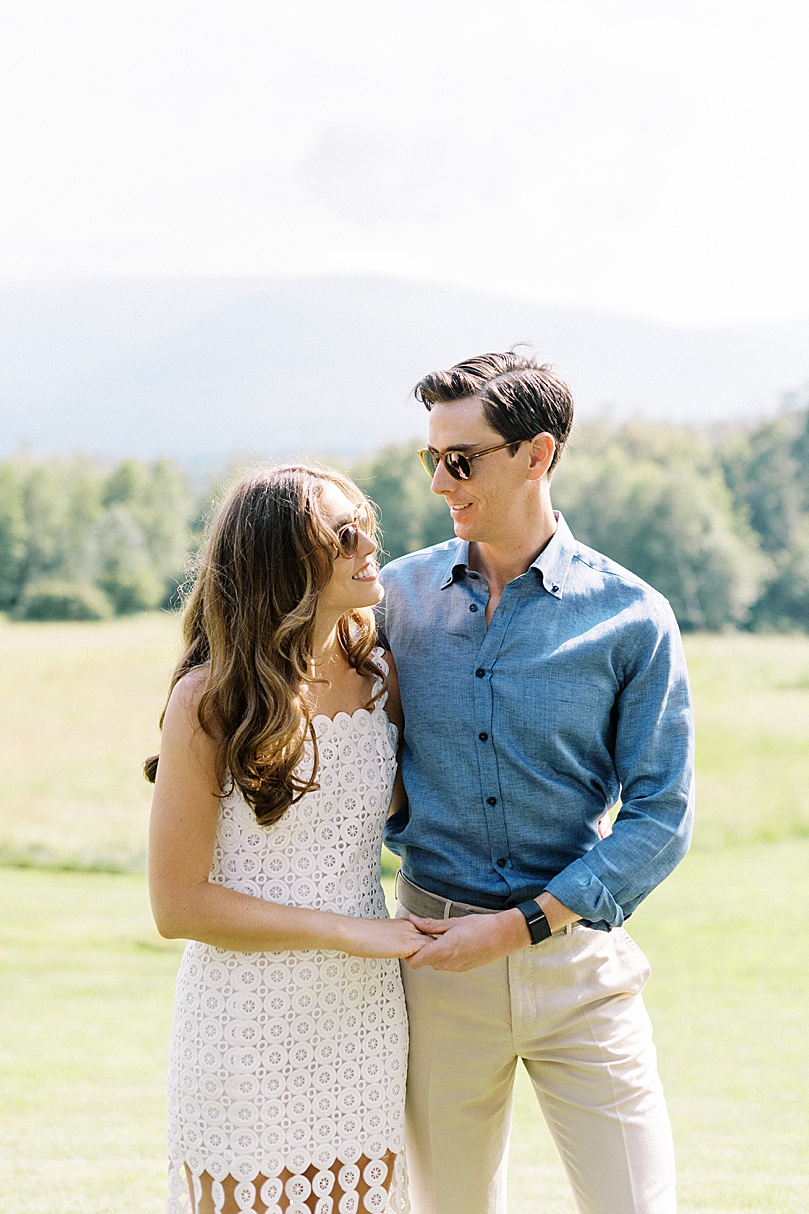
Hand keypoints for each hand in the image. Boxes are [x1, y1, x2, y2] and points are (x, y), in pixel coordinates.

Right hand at [343, 916, 435, 959]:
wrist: (353, 932)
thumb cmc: (361, 935)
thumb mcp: (383, 934)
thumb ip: (394, 939)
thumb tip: (395, 947)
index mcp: (404, 923)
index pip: (425, 933)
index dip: (428, 944)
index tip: (428, 954)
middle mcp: (409, 926)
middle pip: (432, 938)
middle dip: (435, 950)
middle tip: (437, 961)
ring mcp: (408, 934)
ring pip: (432, 944)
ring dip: (433, 955)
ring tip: (433, 965)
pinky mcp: (405, 945)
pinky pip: (425, 953)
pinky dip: (427, 960)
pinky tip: (423, 966)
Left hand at [403, 909, 527, 971]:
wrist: (503, 936)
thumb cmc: (480, 927)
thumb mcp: (453, 922)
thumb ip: (430, 925)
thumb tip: (413, 921)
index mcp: (443, 951)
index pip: (414, 962)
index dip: (409, 952)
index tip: (411, 940)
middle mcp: (447, 964)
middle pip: (423, 962)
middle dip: (421, 950)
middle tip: (424, 933)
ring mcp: (455, 968)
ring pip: (434, 963)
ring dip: (432, 952)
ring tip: (439, 936)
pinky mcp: (462, 968)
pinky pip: (446, 964)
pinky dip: (443, 955)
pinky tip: (451, 942)